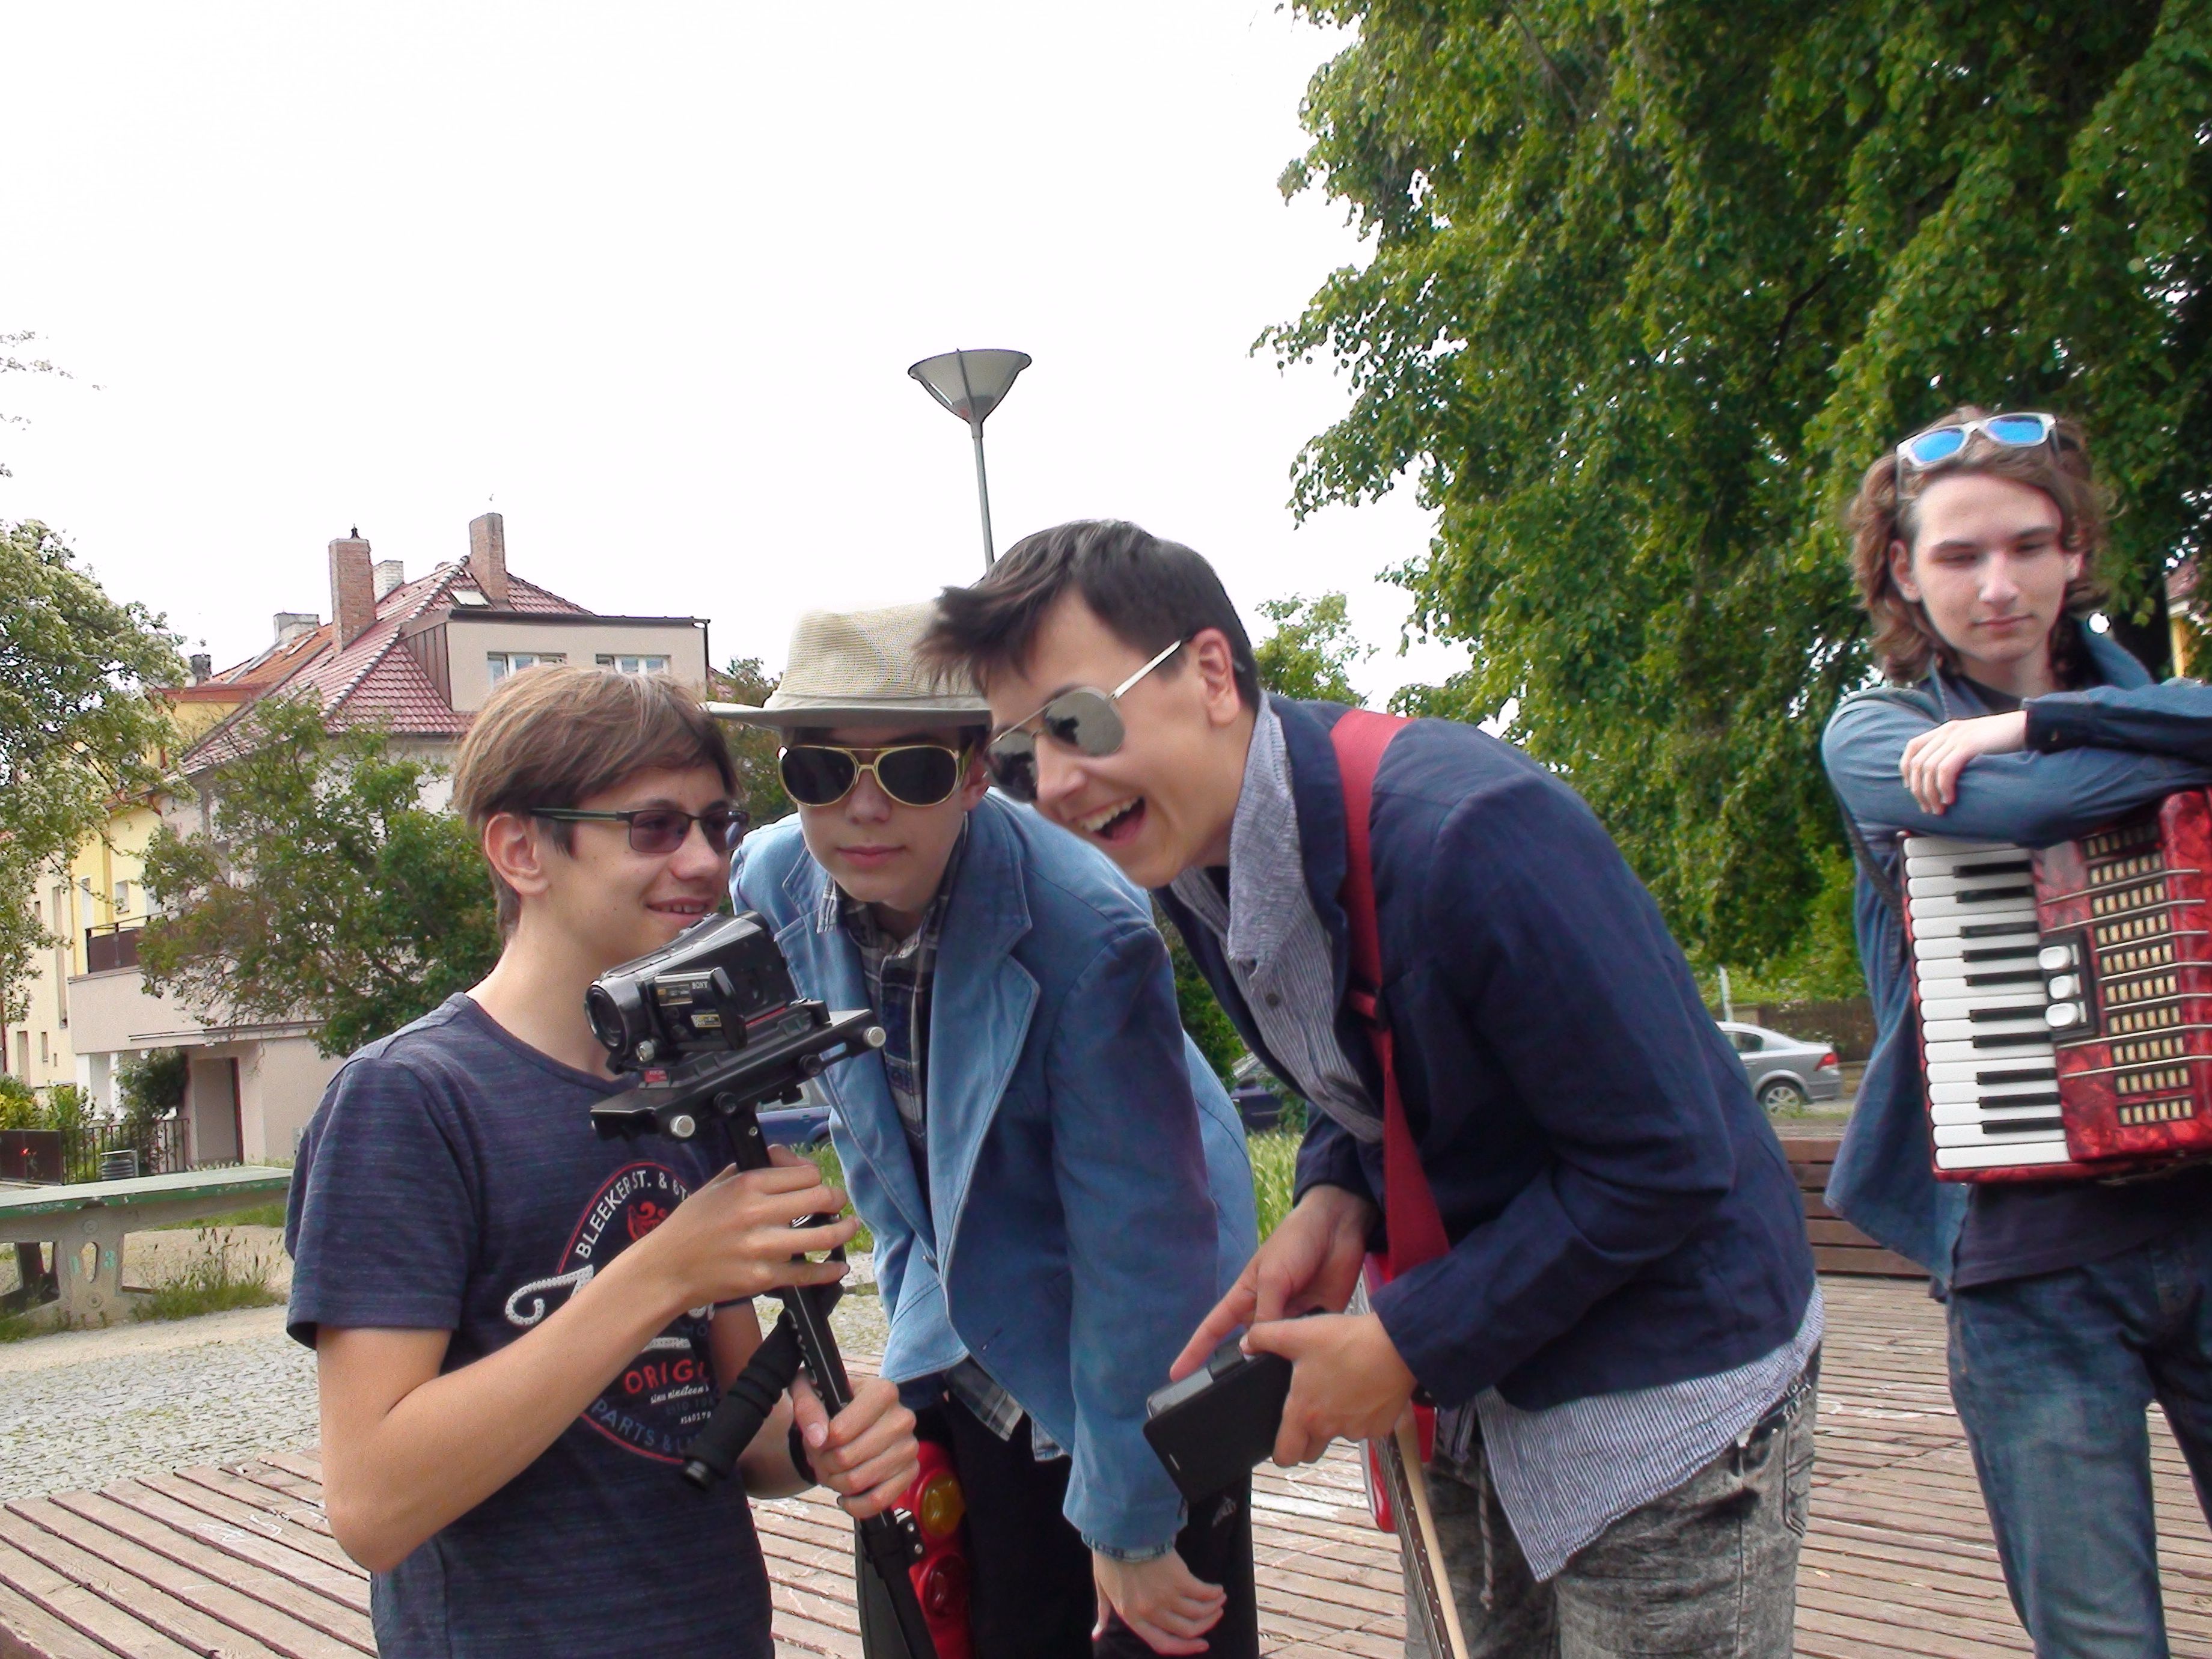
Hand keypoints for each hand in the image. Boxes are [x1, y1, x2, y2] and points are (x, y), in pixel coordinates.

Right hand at [627, 1146, 855, 1311]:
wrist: (665, 1270)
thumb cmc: (689, 1227)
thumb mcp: (717, 1185)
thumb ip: (753, 1170)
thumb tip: (788, 1161)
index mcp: (747, 1186)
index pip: (804, 1173)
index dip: (815, 1176)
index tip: (816, 1183)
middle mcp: (758, 1214)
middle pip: (820, 1198)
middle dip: (836, 1199)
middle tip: (838, 1203)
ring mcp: (762, 1248)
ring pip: (822, 1235)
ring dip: (843, 1230)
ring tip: (849, 1226)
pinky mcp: (763, 1278)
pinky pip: (807, 1273)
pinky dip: (828, 1269)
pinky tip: (838, 1266)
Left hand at [790, 1373, 916, 1518]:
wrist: (850, 1420)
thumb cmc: (831, 1404)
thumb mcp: (809, 1391)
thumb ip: (807, 1408)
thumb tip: (818, 1438)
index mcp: (883, 1392)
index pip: (840, 1431)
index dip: (820, 1443)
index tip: (817, 1438)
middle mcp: (903, 1417)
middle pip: (848, 1458)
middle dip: (825, 1464)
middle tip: (822, 1458)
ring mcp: (909, 1446)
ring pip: (860, 1481)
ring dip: (836, 1483)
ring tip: (833, 1472)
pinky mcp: (910, 1471)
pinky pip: (879, 1501)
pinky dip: (856, 1505)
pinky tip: (846, 1496)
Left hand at [1093, 1549, 1224, 1655]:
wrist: (1118, 1531)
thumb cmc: (1110, 1557)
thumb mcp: (1103, 1589)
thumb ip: (1104, 1613)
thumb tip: (1096, 1636)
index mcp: (1132, 1618)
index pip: (1162, 1644)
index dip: (1185, 1648)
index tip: (1202, 1643)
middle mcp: (1151, 1612)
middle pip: (1187, 1629)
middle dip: (1206, 1624)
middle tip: (1217, 1615)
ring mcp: (1166, 1597)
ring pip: (1198, 1612)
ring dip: (1213, 1607)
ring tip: (1220, 1599)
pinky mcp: (1179, 1579)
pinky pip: (1202, 1592)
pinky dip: (1213, 1592)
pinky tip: (1217, 1588)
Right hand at [1170, 1185, 1376, 1380]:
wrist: (1337, 1227)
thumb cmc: (1294, 1243)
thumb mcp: (1272, 1276)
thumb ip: (1265, 1313)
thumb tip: (1251, 1349)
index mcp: (1245, 1298)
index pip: (1213, 1328)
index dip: (1195, 1351)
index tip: (1176, 1374)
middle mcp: (1266, 1313)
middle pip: (1249, 1348)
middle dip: (1245, 1368)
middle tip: (1240, 1398)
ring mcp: (1292, 1320)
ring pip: (1280, 1352)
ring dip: (1281, 1366)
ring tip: (1280, 1389)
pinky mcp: (1319, 1323)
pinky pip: (1309, 1347)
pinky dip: (1308, 1358)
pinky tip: (1310, 1374)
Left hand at [1245, 1311, 1416, 1466]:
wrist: (1396, 1345)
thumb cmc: (1349, 1342)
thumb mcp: (1297, 1333)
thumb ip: (1264, 1337)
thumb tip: (1247, 1344)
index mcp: (1305, 1412)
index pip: (1284, 1455)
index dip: (1280, 1452)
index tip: (1282, 1441)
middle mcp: (1329, 1428)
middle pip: (1311, 1451)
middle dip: (1306, 1438)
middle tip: (1309, 1410)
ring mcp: (1357, 1430)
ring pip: (1339, 1436)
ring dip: (1336, 1422)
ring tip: (1339, 1388)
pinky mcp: (1381, 1427)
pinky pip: (1365, 1428)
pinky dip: (1362, 1415)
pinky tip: (1362, 1389)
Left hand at [1900, 711, 2027, 812]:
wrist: (2028, 727)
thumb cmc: (2004, 741)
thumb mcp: (1974, 744)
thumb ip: (1956, 753)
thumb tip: (1942, 777)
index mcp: (1946, 730)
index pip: (1912, 747)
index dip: (1907, 769)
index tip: (1910, 788)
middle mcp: (1947, 731)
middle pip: (1918, 762)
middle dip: (1918, 789)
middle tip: (1927, 807)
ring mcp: (1957, 737)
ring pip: (1929, 769)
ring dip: (1930, 793)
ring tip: (1938, 809)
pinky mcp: (1969, 745)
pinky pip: (1945, 770)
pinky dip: (1943, 787)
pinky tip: (1949, 799)